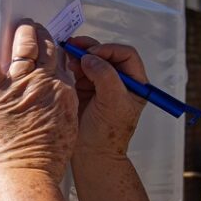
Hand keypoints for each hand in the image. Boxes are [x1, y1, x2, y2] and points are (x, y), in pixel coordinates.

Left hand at [0, 22, 78, 183]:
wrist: (27, 170)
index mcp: (64, 91)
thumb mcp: (68, 126)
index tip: (50, 43)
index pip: (61, 60)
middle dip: (40, 35)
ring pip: (22, 49)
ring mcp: (20, 86)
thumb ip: (63, 105)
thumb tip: (57, 96)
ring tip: (19, 28)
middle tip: (34, 28)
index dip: (55, 48)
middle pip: (45, 48)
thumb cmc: (48, 157)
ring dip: (20, 35)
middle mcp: (45, 83)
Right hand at [66, 36, 147, 157]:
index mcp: (135, 84)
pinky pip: (79, 71)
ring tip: (68, 55)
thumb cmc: (108, 135)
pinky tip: (66, 66)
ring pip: (91, 61)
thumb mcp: (113, 102)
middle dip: (91, 49)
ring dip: (80, 56)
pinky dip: (72, 65)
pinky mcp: (85, 89)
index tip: (93, 54)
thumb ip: (105, 76)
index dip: (110, 50)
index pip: (126, 55)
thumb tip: (91, 58)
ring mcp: (101, 85)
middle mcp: (119, 81)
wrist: (92, 155)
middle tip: (76, 46)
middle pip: (107, 55)